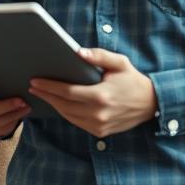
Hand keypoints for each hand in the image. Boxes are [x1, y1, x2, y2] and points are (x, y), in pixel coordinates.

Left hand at [28, 48, 157, 137]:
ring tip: (42, 94)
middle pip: (63, 105)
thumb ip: (99, 56)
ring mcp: (99, 126)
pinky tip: (58, 104)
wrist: (151, 104)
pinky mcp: (100, 132)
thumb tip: (78, 52)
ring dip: (53, 105)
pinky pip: (76, 123)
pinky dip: (65, 113)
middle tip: (33, 87)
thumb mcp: (119, 63)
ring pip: (68, 116)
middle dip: (46, 95)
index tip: (35, 81)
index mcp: (101, 96)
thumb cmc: (132, 80)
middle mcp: (98, 114)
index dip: (49, 86)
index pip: (67, 92)